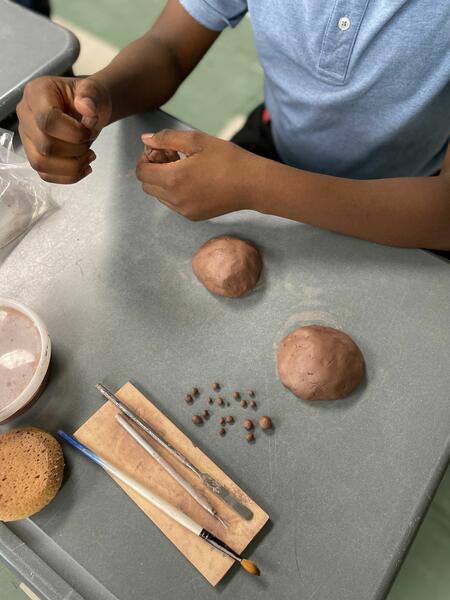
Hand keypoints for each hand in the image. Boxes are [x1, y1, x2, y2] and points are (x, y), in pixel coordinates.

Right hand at [17, 76, 111, 182]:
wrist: (86, 109)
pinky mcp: (34, 154)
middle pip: (45, 145)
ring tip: (89, 156)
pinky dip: (69, 176)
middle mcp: (26, 115)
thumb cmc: (87, 99)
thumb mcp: (94, 90)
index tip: (91, 130)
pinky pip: (45, 174)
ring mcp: (27, 137)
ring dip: (72, 166)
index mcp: (37, 93)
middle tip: (90, 142)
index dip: (74, 133)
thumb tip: (87, 108)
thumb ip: (92, 95)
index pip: (48, 120)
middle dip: (76, 149)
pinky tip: (84, 167)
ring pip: (41, 163)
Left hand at [136, 129, 260, 219]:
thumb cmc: (227, 159)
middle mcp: (175, 199)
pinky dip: (174, 192)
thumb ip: (166, 138)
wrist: (253, 184)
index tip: (160, 150)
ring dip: (163, 182)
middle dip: (153, 170)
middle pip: (147, 186)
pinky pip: (173, 204)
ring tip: (184, 168)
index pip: (142, 172)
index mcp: (174, 179)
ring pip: (159, 196)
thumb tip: (145, 139)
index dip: (145, 158)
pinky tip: (192, 180)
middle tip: (172, 157)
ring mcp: (184, 211)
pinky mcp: (193, 216)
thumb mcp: (196, 140)